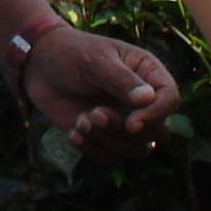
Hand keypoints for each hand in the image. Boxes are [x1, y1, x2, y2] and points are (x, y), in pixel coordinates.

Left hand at [21, 25, 179, 160]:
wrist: (40, 65)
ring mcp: (126, 120)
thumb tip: (149, 99)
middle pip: (158, 132)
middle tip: (94, 114)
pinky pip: (113, 157)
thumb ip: (120, 79)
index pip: (170, 100)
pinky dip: (94, 150)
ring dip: (108, 140)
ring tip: (81, 120)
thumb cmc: (70, 53)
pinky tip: (73, 133)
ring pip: (137, 149)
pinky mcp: (106, 136)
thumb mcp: (94, 60)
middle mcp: (143, 101)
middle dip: (125, 130)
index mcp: (148, 73)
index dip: (156, 115)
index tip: (132, 123)